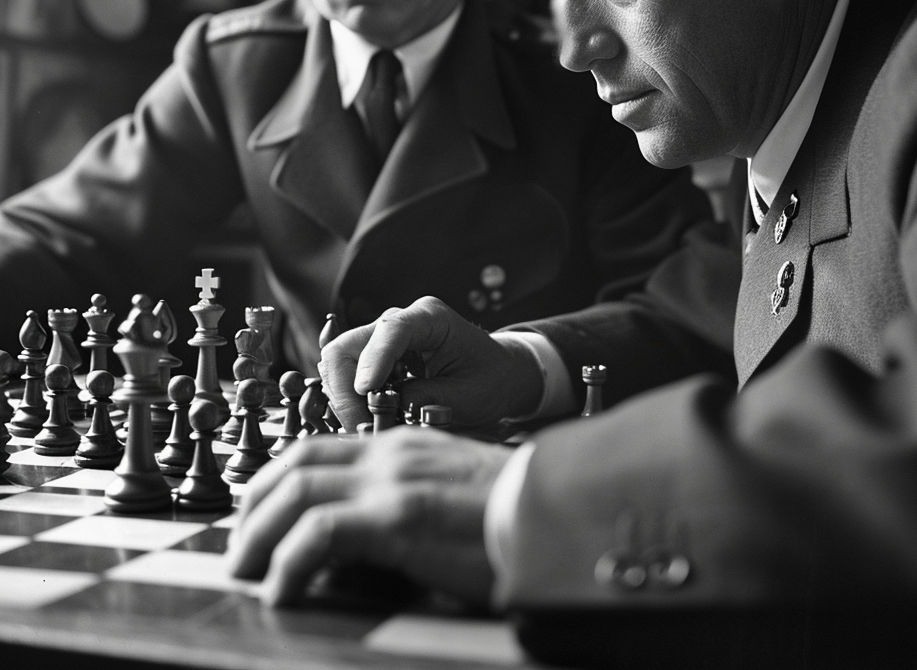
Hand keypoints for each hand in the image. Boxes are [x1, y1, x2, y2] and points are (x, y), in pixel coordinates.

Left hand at [225, 428, 514, 606]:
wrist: (556, 511)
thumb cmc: (510, 513)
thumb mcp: (446, 494)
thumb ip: (402, 500)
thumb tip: (359, 538)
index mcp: (401, 445)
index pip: (316, 448)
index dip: (273, 480)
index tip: (255, 517)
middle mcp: (390, 453)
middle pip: (294, 464)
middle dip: (253, 506)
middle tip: (238, 550)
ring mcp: (394, 480)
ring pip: (297, 492)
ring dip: (259, 535)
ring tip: (247, 573)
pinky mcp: (402, 516)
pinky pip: (321, 534)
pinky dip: (290, 562)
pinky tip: (284, 591)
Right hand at [317, 297, 542, 431]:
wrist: (498, 373)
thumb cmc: (490, 379)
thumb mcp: (469, 395)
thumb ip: (431, 399)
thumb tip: (392, 410)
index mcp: (429, 318)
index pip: (390, 330)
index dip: (374, 360)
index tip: (366, 391)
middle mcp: (399, 321)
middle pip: (348, 346)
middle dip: (346, 389)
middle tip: (360, 427)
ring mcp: (382, 338)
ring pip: (338, 362)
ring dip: (343, 398)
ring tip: (365, 429)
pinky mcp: (374, 358)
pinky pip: (345, 375)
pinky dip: (348, 401)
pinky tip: (366, 422)